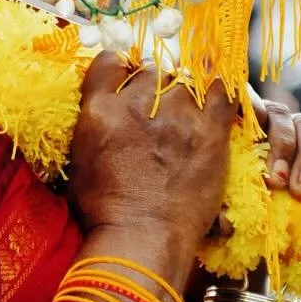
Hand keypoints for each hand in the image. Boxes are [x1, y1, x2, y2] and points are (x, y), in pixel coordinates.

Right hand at [67, 54, 233, 270]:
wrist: (141, 240)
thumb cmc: (105, 214)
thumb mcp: (78, 166)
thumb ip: (89, 131)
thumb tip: (95, 118)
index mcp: (99, 110)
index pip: (110, 61)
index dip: (121, 70)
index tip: (128, 83)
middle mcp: (137, 104)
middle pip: (152, 72)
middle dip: (155, 87)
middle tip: (158, 114)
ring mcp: (177, 115)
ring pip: (184, 81)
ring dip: (184, 95)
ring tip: (186, 120)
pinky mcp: (210, 131)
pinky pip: (222, 93)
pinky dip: (220, 90)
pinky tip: (217, 96)